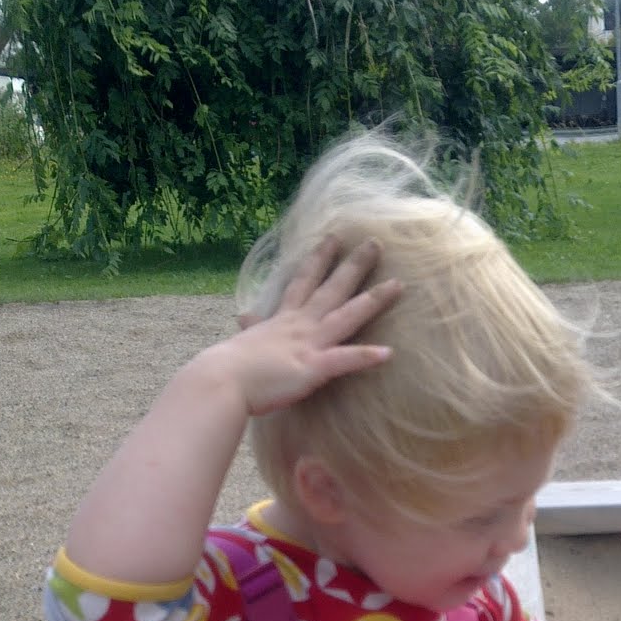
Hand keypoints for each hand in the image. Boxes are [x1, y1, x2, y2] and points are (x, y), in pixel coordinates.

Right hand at [226, 236, 401, 415]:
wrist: (221, 381)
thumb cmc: (230, 368)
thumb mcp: (244, 341)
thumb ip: (252, 329)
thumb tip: (244, 317)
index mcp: (283, 320)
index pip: (304, 282)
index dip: (319, 260)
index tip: (333, 239)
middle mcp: (300, 325)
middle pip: (332, 289)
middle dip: (355, 265)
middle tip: (375, 243)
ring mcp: (308, 344)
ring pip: (347, 316)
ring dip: (373, 300)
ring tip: (398, 285)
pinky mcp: (312, 368)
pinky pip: (344, 360)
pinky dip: (365, 356)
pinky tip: (388, 353)